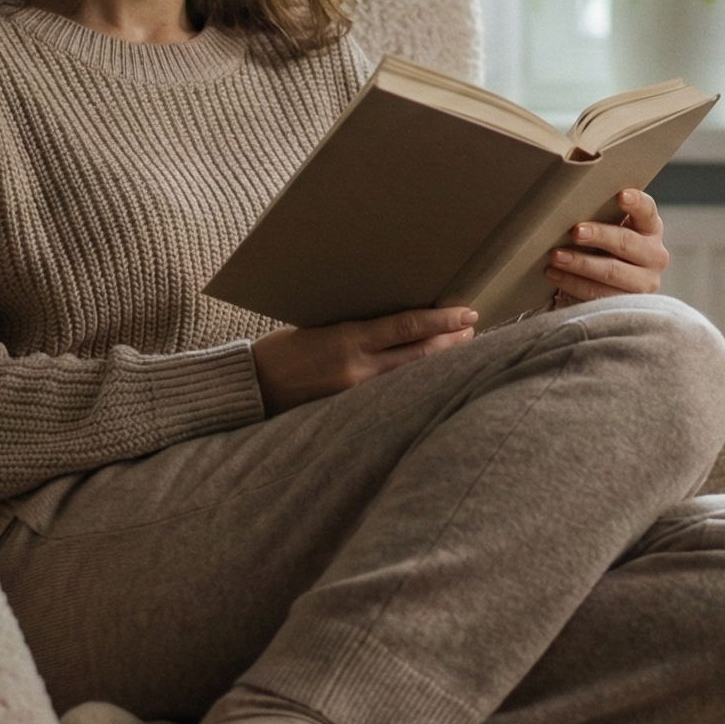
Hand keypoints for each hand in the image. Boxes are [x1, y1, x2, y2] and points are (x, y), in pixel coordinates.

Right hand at [252, 307, 476, 413]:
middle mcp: (358, 369)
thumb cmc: (282, 350)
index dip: (442, 321)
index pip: (408, 327)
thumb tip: (398, 322)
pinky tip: (427, 378)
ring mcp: (356, 393)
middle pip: (419, 355)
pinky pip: (392, 395)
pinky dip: (414, 383)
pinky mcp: (351, 411)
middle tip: (472, 329)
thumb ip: (358, 327)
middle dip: (450, 343)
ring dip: (438, 363)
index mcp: (348, 339)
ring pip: (411, 377)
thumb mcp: (321, 326)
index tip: (468, 312)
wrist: (252, 388)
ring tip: (459, 349)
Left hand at [545, 189, 670, 304]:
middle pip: (626, 243)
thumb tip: (570, 203)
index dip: (636, 203)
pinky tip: (554, 273)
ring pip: (612, 271)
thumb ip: (602, 216)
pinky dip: (573, 283)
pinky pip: (598, 294)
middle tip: (575, 231)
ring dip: (581, 263)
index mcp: (650, 228)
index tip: (621, 196)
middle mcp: (654, 255)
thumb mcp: (610, 228)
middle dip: (599, 236)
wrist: (610, 284)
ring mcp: (645, 282)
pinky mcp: (627, 303)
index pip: (646, 211)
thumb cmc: (605, 246)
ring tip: (556, 256)